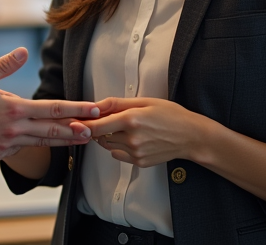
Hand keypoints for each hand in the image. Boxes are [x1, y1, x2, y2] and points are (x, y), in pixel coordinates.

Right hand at [0, 44, 97, 165]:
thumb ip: (4, 64)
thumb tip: (23, 51)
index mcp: (13, 109)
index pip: (52, 109)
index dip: (76, 109)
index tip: (93, 109)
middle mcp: (14, 130)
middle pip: (52, 130)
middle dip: (76, 130)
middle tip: (96, 130)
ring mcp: (6, 146)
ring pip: (40, 143)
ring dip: (61, 141)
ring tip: (78, 140)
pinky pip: (16, 150)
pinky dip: (26, 145)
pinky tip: (29, 141)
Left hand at [84, 97, 209, 167]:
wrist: (191, 137)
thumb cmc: (170, 115)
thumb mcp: (144, 101)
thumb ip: (116, 104)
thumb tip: (95, 106)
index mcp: (131, 120)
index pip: (97, 126)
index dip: (83, 125)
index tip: (74, 122)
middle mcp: (131, 138)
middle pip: (100, 136)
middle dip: (97, 128)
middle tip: (101, 120)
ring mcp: (136, 153)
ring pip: (108, 146)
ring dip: (107, 138)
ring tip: (120, 128)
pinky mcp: (140, 163)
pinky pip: (119, 155)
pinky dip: (118, 148)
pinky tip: (131, 139)